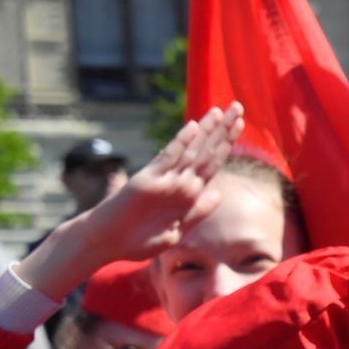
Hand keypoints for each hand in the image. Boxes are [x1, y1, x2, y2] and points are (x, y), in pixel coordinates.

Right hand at [19, 103, 244, 299]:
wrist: (107, 243)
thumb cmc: (139, 240)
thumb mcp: (177, 230)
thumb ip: (197, 212)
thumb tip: (217, 193)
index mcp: (188, 192)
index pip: (212, 162)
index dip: (226, 143)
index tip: (241, 123)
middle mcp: (178, 181)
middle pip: (206, 151)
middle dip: (223, 130)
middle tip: (238, 106)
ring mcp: (164, 179)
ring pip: (191, 151)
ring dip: (207, 130)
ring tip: (221, 111)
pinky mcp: (147, 180)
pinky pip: (168, 159)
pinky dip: (181, 143)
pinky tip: (193, 127)